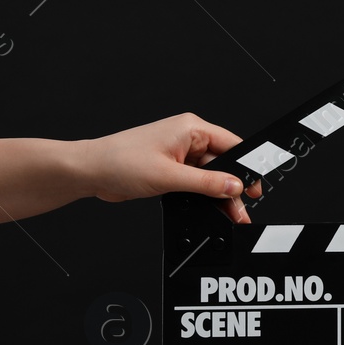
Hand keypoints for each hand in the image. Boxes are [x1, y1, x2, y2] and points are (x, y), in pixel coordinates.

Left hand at [74, 113, 263, 222]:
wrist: (88, 172)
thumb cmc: (119, 162)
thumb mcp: (169, 175)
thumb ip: (206, 183)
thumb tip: (234, 186)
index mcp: (191, 129)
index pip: (231, 145)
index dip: (245, 167)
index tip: (254, 187)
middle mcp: (187, 139)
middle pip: (222, 165)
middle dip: (231, 188)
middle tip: (241, 210)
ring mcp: (179, 155)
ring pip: (209, 176)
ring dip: (217, 195)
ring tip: (228, 215)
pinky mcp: (170, 169)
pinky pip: (195, 183)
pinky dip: (202, 196)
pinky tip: (208, 209)